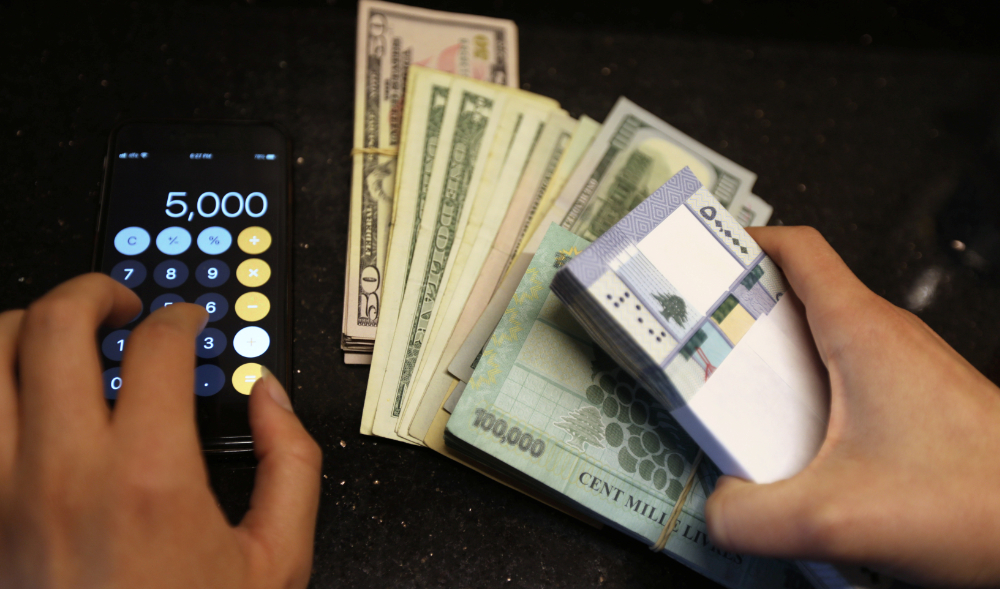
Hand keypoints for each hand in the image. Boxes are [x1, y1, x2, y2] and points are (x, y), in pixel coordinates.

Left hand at [0, 274, 321, 588]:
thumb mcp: (276, 561)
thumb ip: (291, 462)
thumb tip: (270, 399)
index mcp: (149, 478)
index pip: (158, 347)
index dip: (180, 318)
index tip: (187, 324)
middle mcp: (63, 473)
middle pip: (55, 326)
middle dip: (94, 291)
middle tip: (121, 302)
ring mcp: (5, 494)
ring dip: (23, 327)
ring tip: (59, 331)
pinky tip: (19, 394)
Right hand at [704, 227, 999, 585]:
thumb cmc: (978, 501)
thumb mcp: (835, 517)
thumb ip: (752, 516)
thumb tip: (718, 509)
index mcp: (861, 331)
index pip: (796, 249)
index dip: (742, 244)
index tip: (700, 258)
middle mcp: (884, 338)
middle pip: (797, 300)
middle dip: (740, 320)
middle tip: (699, 348)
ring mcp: (903, 370)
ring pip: (820, 346)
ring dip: (774, 369)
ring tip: (739, 408)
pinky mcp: (914, 405)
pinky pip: (844, 385)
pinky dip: (808, 403)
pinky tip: (798, 453)